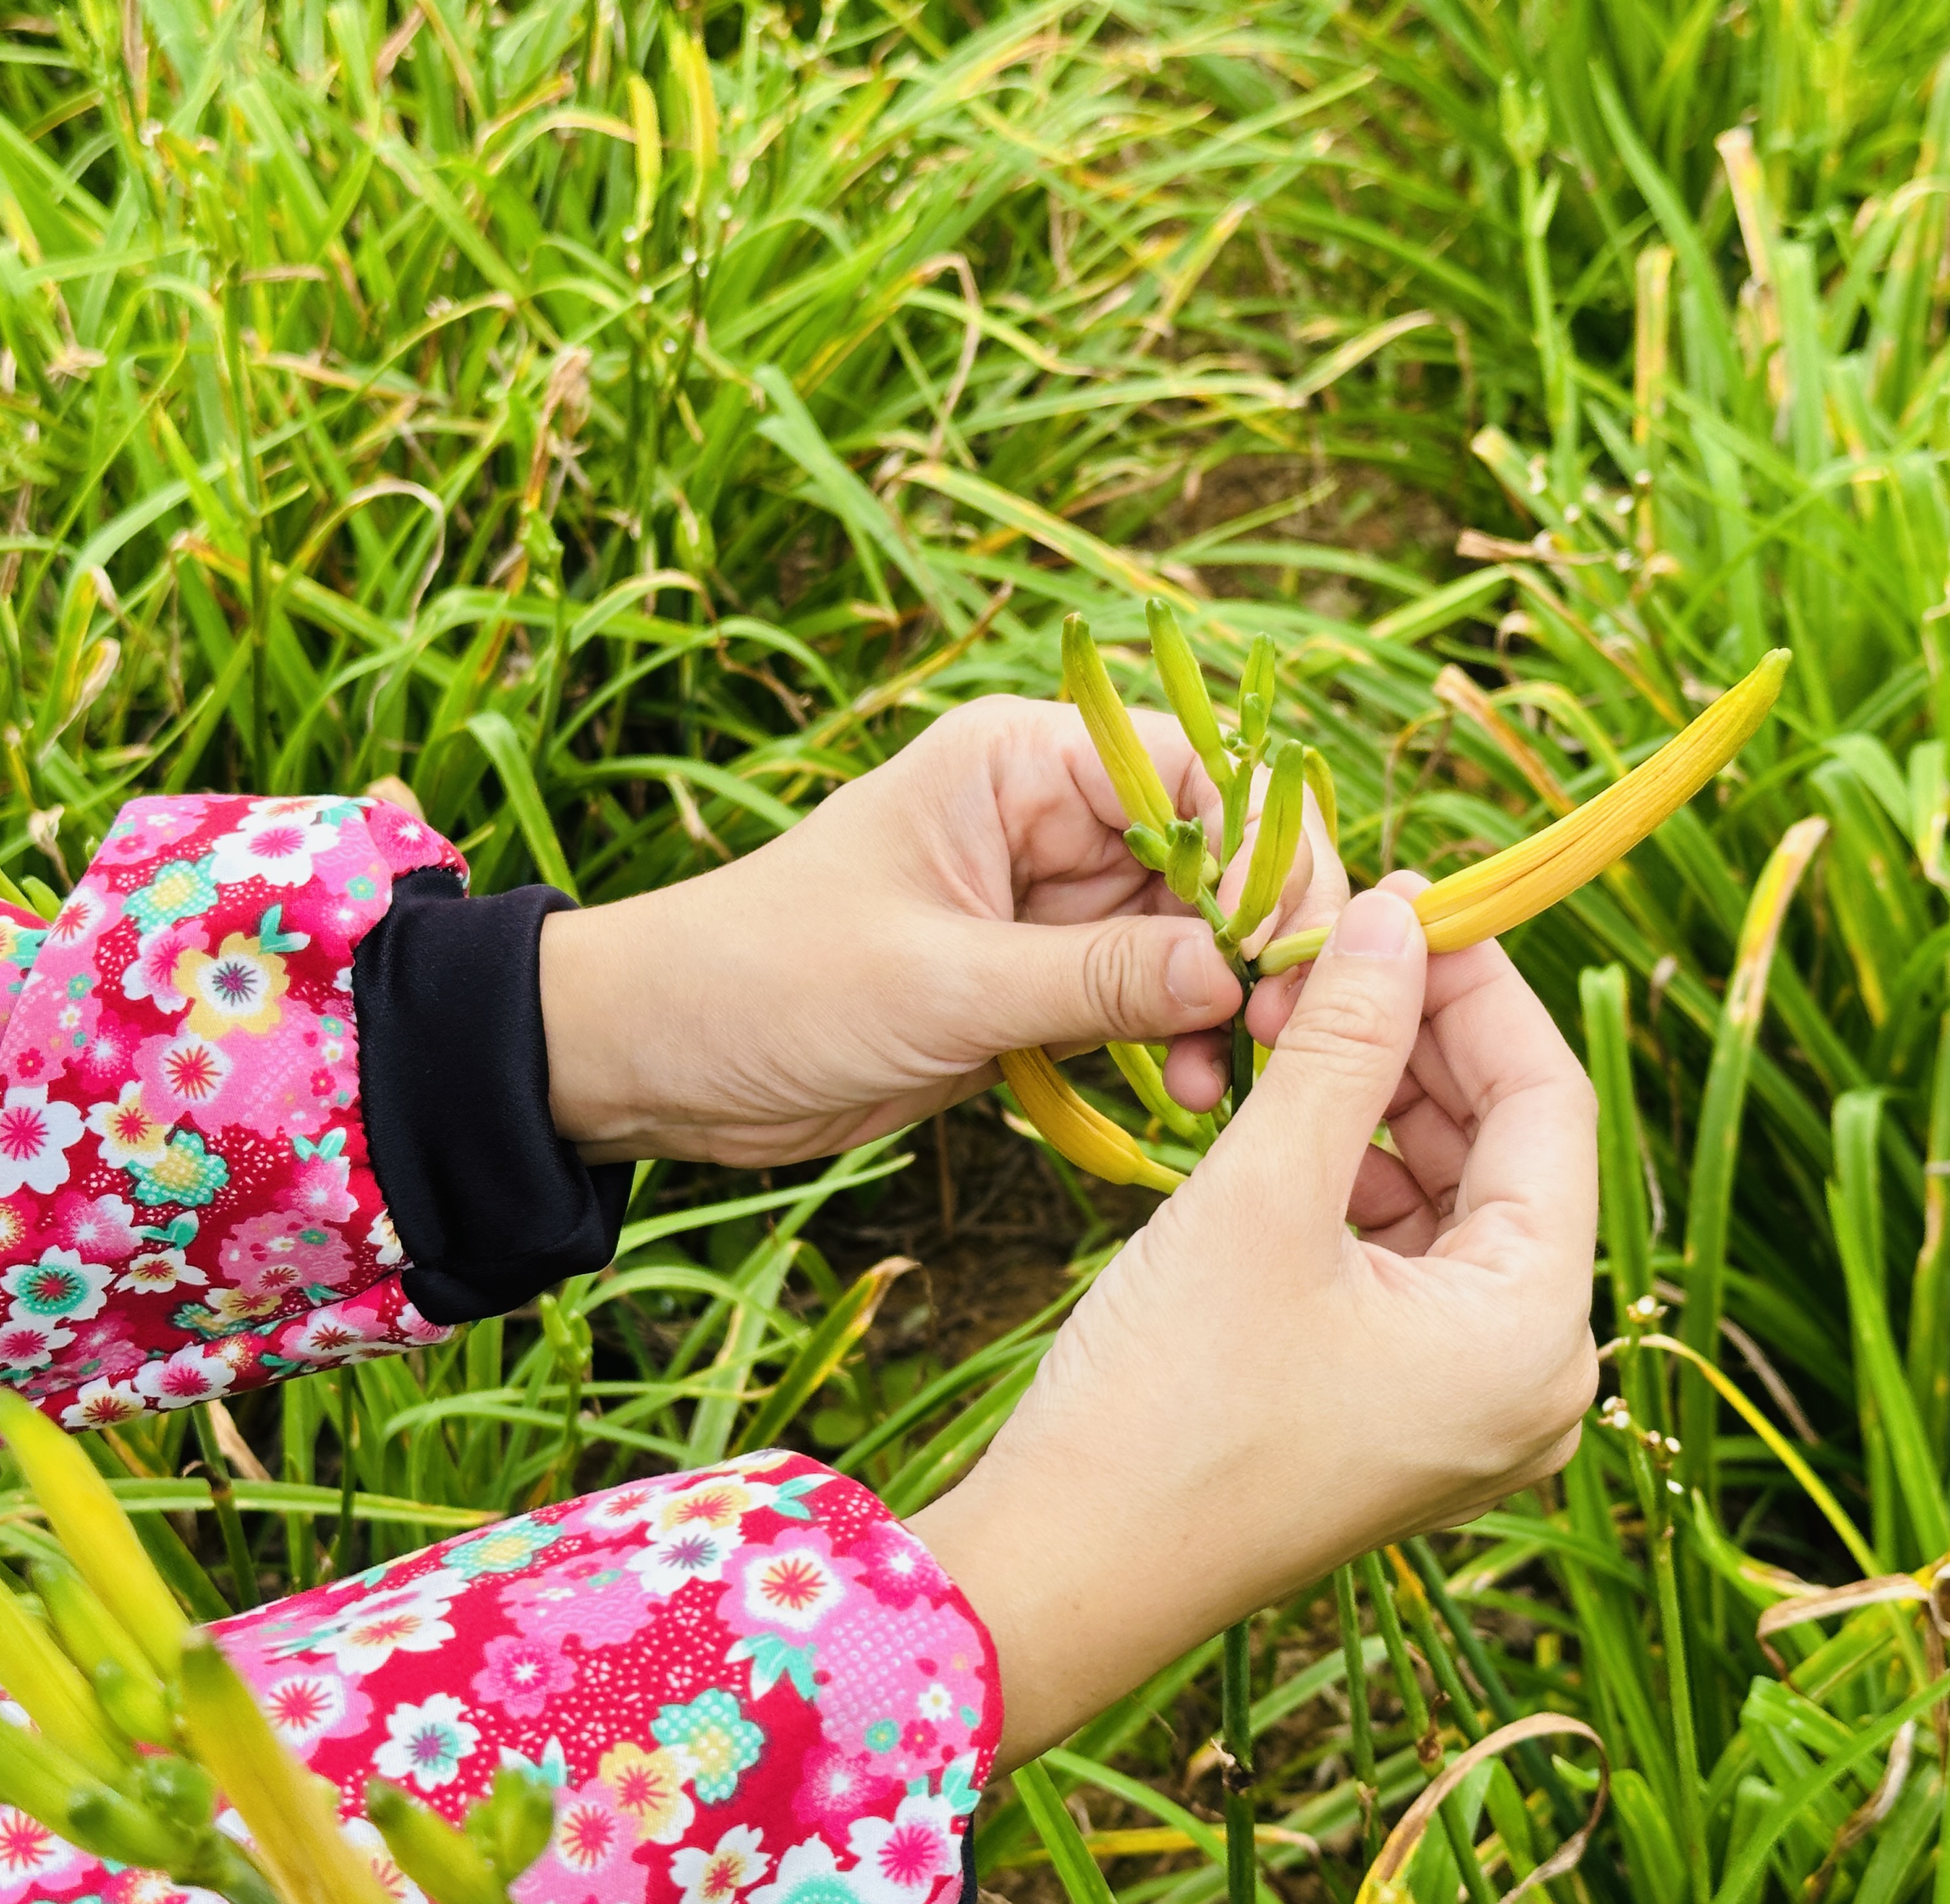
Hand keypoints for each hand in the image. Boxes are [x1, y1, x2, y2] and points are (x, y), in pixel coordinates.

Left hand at [537, 695, 1340, 1165]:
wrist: (658, 1059)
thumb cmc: (768, 983)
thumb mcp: (940, 985)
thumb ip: (1097, 976)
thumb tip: (1239, 969)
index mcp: (1015, 765)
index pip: (1190, 776)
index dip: (1259, 853)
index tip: (1290, 951)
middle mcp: (1042, 818)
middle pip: (1205, 859)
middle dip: (1246, 945)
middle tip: (1270, 1036)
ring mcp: (1040, 903)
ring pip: (1181, 938)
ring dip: (1209, 1008)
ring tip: (1207, 1083)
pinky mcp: (1029, 980)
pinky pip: (1134, 998)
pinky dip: (1163, 1042)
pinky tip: (1177, 1093)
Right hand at [904, 881, 1597, 1765]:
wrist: (1063, 1576)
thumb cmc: (1164, 1404)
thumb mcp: (1262, 1197)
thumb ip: (1344, 1047)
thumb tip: (1395, 918)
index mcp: (1535, 1335)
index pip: (1549, 1108)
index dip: (1477, 988)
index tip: (1404, 900)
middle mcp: (1531, 1380)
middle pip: (1505, 1156)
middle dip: (1416, 1044)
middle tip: (1326, 954)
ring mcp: (1466, 1408)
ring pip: (1449, 1204)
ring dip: (1375, 1105)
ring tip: (1285, 1023)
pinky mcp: (1397, 1416)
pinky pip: (1403, 1264)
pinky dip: (1351, 1182)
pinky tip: (1283, 1113)